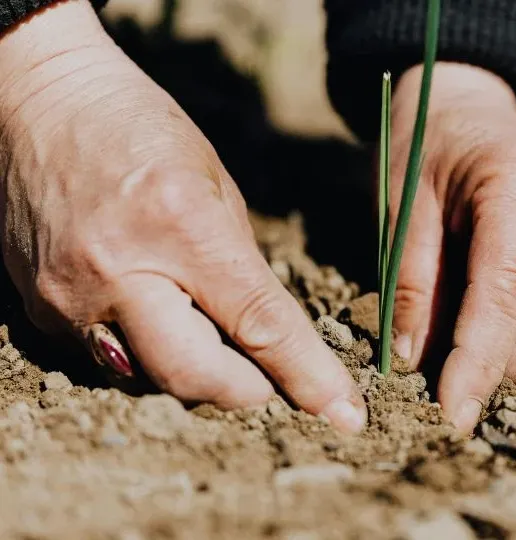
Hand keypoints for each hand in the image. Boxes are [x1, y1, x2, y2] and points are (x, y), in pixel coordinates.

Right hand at [0, 0, 365, 432]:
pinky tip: (157, 316)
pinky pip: (110, 359)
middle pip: (196, 377)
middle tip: (271, 382)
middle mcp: (120, 271)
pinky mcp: (41, 309)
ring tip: (212, 337)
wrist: (35, 101)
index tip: (344, 414)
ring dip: (197, 373)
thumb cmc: (138, 127)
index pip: (259, 325)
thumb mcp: (213, 184)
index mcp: (181, 227)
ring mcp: (71, 297)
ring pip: (152, 379)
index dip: (308, 376)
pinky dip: (148, 352)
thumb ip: (239, 265)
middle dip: (247, 391)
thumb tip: (264, 332)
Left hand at [389, 63, 515, 433]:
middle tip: (461, 373)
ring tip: (478, 347)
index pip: (511, 291)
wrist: (465, 110)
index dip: (482, 360)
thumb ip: (410, 281)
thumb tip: (416, 362)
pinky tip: (502, 329)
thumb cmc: (425, 148)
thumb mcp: (400, 204)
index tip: (452, 413)